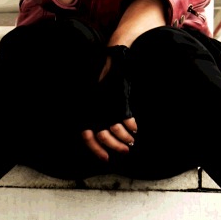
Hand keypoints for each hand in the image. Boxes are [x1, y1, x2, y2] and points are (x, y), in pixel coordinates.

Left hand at [81, 46, 137, 161]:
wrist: (114, 60)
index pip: (86, 137)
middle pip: (103, 137)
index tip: (106, 159)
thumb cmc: (105, 82)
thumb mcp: (97, 100)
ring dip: (126, 138)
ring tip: (131, 140)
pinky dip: (132, 126)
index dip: (95, 150)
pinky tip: (134, 128)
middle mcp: (94, 109)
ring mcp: (106, 105)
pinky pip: (126, 119)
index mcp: (87, 110)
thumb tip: (101, 137)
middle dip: (115, 147)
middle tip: (126, 150)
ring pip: (116, 130)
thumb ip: (97, 117)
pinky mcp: (118, 100)